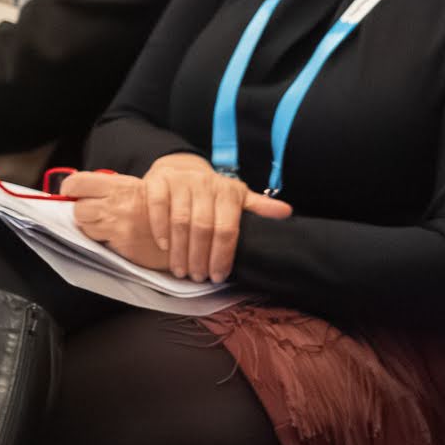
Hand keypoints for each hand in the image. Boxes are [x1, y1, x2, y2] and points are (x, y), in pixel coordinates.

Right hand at [66, 157, 291, 281]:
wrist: (181, 167)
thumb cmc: (212, 191)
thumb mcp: (237, 196)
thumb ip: (258, 206)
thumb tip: (287, 212)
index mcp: (227, 192)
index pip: (226, 229)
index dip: (222, 255)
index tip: (218, 276)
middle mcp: (204, 184)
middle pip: (202, 227)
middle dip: (200, 257)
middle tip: (198, 277)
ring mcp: (179, 182)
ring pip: (179, 220)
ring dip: (180, 250)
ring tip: (181, 270)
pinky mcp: (157, 181)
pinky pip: (157, 206)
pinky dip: (159, 227)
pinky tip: (163, 246)